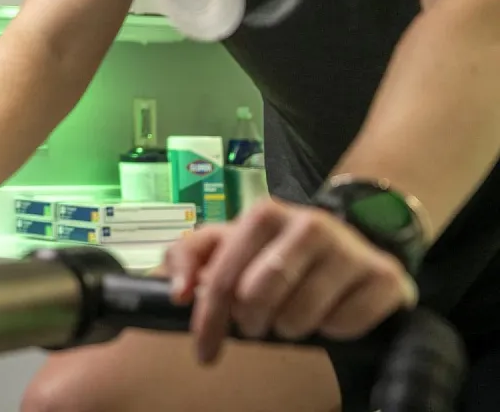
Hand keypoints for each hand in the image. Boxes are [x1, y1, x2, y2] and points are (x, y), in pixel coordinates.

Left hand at [166, 198, 417, 364]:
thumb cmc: (278, 250)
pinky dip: (332, 331)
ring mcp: (350, 249)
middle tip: (255, 326)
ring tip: (292, 318)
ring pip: (301, 316)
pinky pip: (346, 324)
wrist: (353, 244)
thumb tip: (178, 293)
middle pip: (259, 295)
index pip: (225, 276)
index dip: (209, 319)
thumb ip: (189, 257)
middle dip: (250, 322)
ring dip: (290, 329)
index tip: (204, 350)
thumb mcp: (229, 244)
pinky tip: (330, 318)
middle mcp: (310, 224)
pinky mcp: (385, 277)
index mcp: (265, 214)